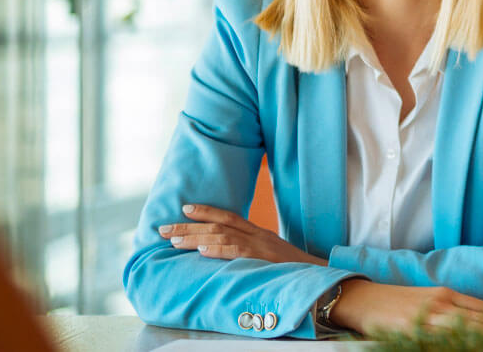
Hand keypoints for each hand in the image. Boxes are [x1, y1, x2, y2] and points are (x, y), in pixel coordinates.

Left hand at [157, 204, 324, 265]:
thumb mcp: (271, 254)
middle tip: (163, 229)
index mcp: (259, 232)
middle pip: (218, 225)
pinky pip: (237, 251)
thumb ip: (252, 250)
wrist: (319, 272)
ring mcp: (260, 246)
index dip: (206, 210)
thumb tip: (227, 252)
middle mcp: (257, 235)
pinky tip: (202, 251)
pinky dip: (218, 250)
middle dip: (188, 227)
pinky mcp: (263, 258)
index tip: (184, 208)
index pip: (229, 216)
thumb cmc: (293, 268)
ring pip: (221, 237)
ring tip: (174, 242)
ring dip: (195, 238)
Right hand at [328, 279, 482, 335]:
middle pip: (482, 320)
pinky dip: (463, 343)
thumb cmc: (394, 302)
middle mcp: (442, 303)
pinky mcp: (414, 328)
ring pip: (469, 329)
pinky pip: (443, 340)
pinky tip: (476, 347)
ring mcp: (429, 316)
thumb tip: (476, 322)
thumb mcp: (427, 300)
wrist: (361, 299)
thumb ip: (450, 308)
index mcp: (446, 294)